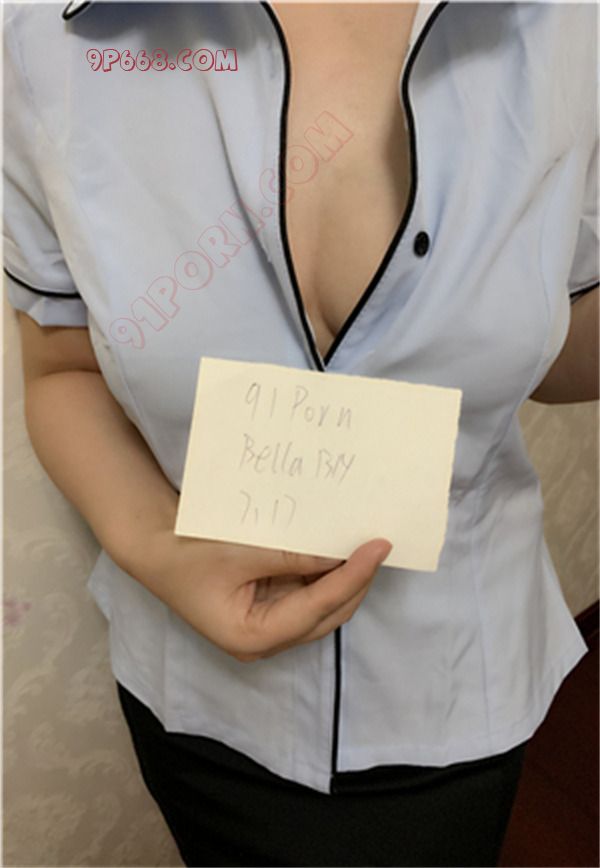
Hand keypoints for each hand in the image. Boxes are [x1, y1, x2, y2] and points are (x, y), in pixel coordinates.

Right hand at [125, 529, 391, 661]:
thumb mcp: (239, 552)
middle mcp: (266, 641)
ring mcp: (268, 627)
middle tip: (379, 544)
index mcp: (253, 637)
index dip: (353, 576)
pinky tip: (338, 550)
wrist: (154, 550)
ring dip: (344, 578)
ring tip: (365, 545)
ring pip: (322, 607)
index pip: (318, 607)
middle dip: (356, 580)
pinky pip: (308, 594)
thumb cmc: (187, 555)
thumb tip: (339, 552)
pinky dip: (325, 574)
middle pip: (327, 614)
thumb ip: (290, 555)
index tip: (379, 547)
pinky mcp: (269, 609)